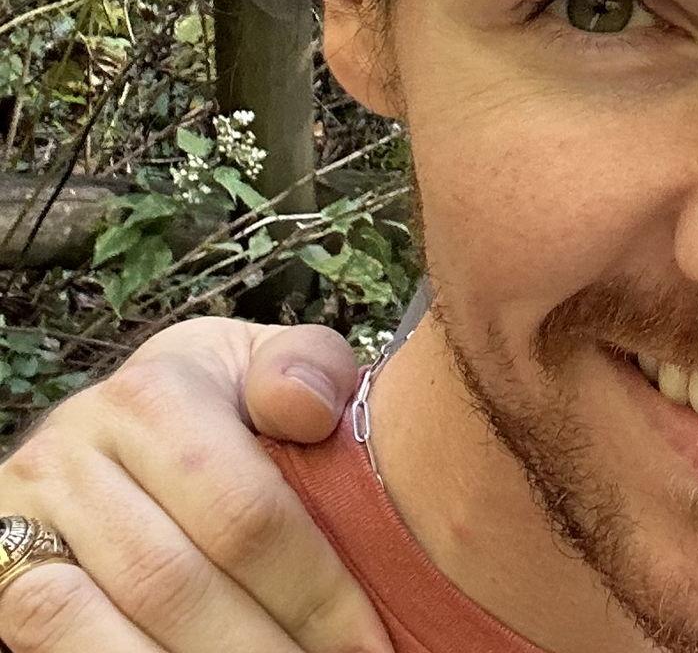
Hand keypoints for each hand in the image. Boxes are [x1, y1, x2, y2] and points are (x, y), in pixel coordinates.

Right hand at [0, 317, 390, 652]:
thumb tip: (310, 411)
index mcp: (154, 394)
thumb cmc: (208, 406)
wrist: (100, 429)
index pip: (245, 511)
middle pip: (176, 584)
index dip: (313, 588)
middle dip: (263, 648)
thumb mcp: (255, 367)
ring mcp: (23, 524)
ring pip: (109, 633)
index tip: (368, 640)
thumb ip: (304, 368)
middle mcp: (73, 454)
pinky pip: (58, 648)